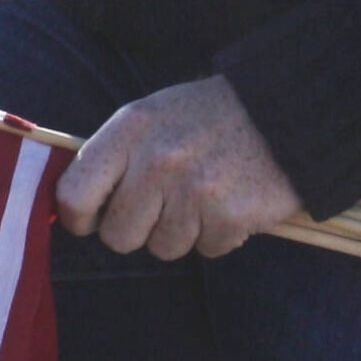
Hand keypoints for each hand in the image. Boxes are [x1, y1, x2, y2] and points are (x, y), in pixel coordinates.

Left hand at [55, 75, 302, 260]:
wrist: (285, 110)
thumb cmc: (210, 117)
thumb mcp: (153, 117)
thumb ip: (114, 155)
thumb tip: (75, 206)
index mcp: (130, 130)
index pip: (75, 194)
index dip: (79, 218)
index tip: (91, 221)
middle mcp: (157, 160)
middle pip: (118, 236)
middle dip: (138, 230)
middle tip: (164, 205)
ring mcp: (194, 190)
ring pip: (163, 248)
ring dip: (183, 231)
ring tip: (204, 195)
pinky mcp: (230, 216)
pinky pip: (207, 250)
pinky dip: (219, 234)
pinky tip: (230, 202)